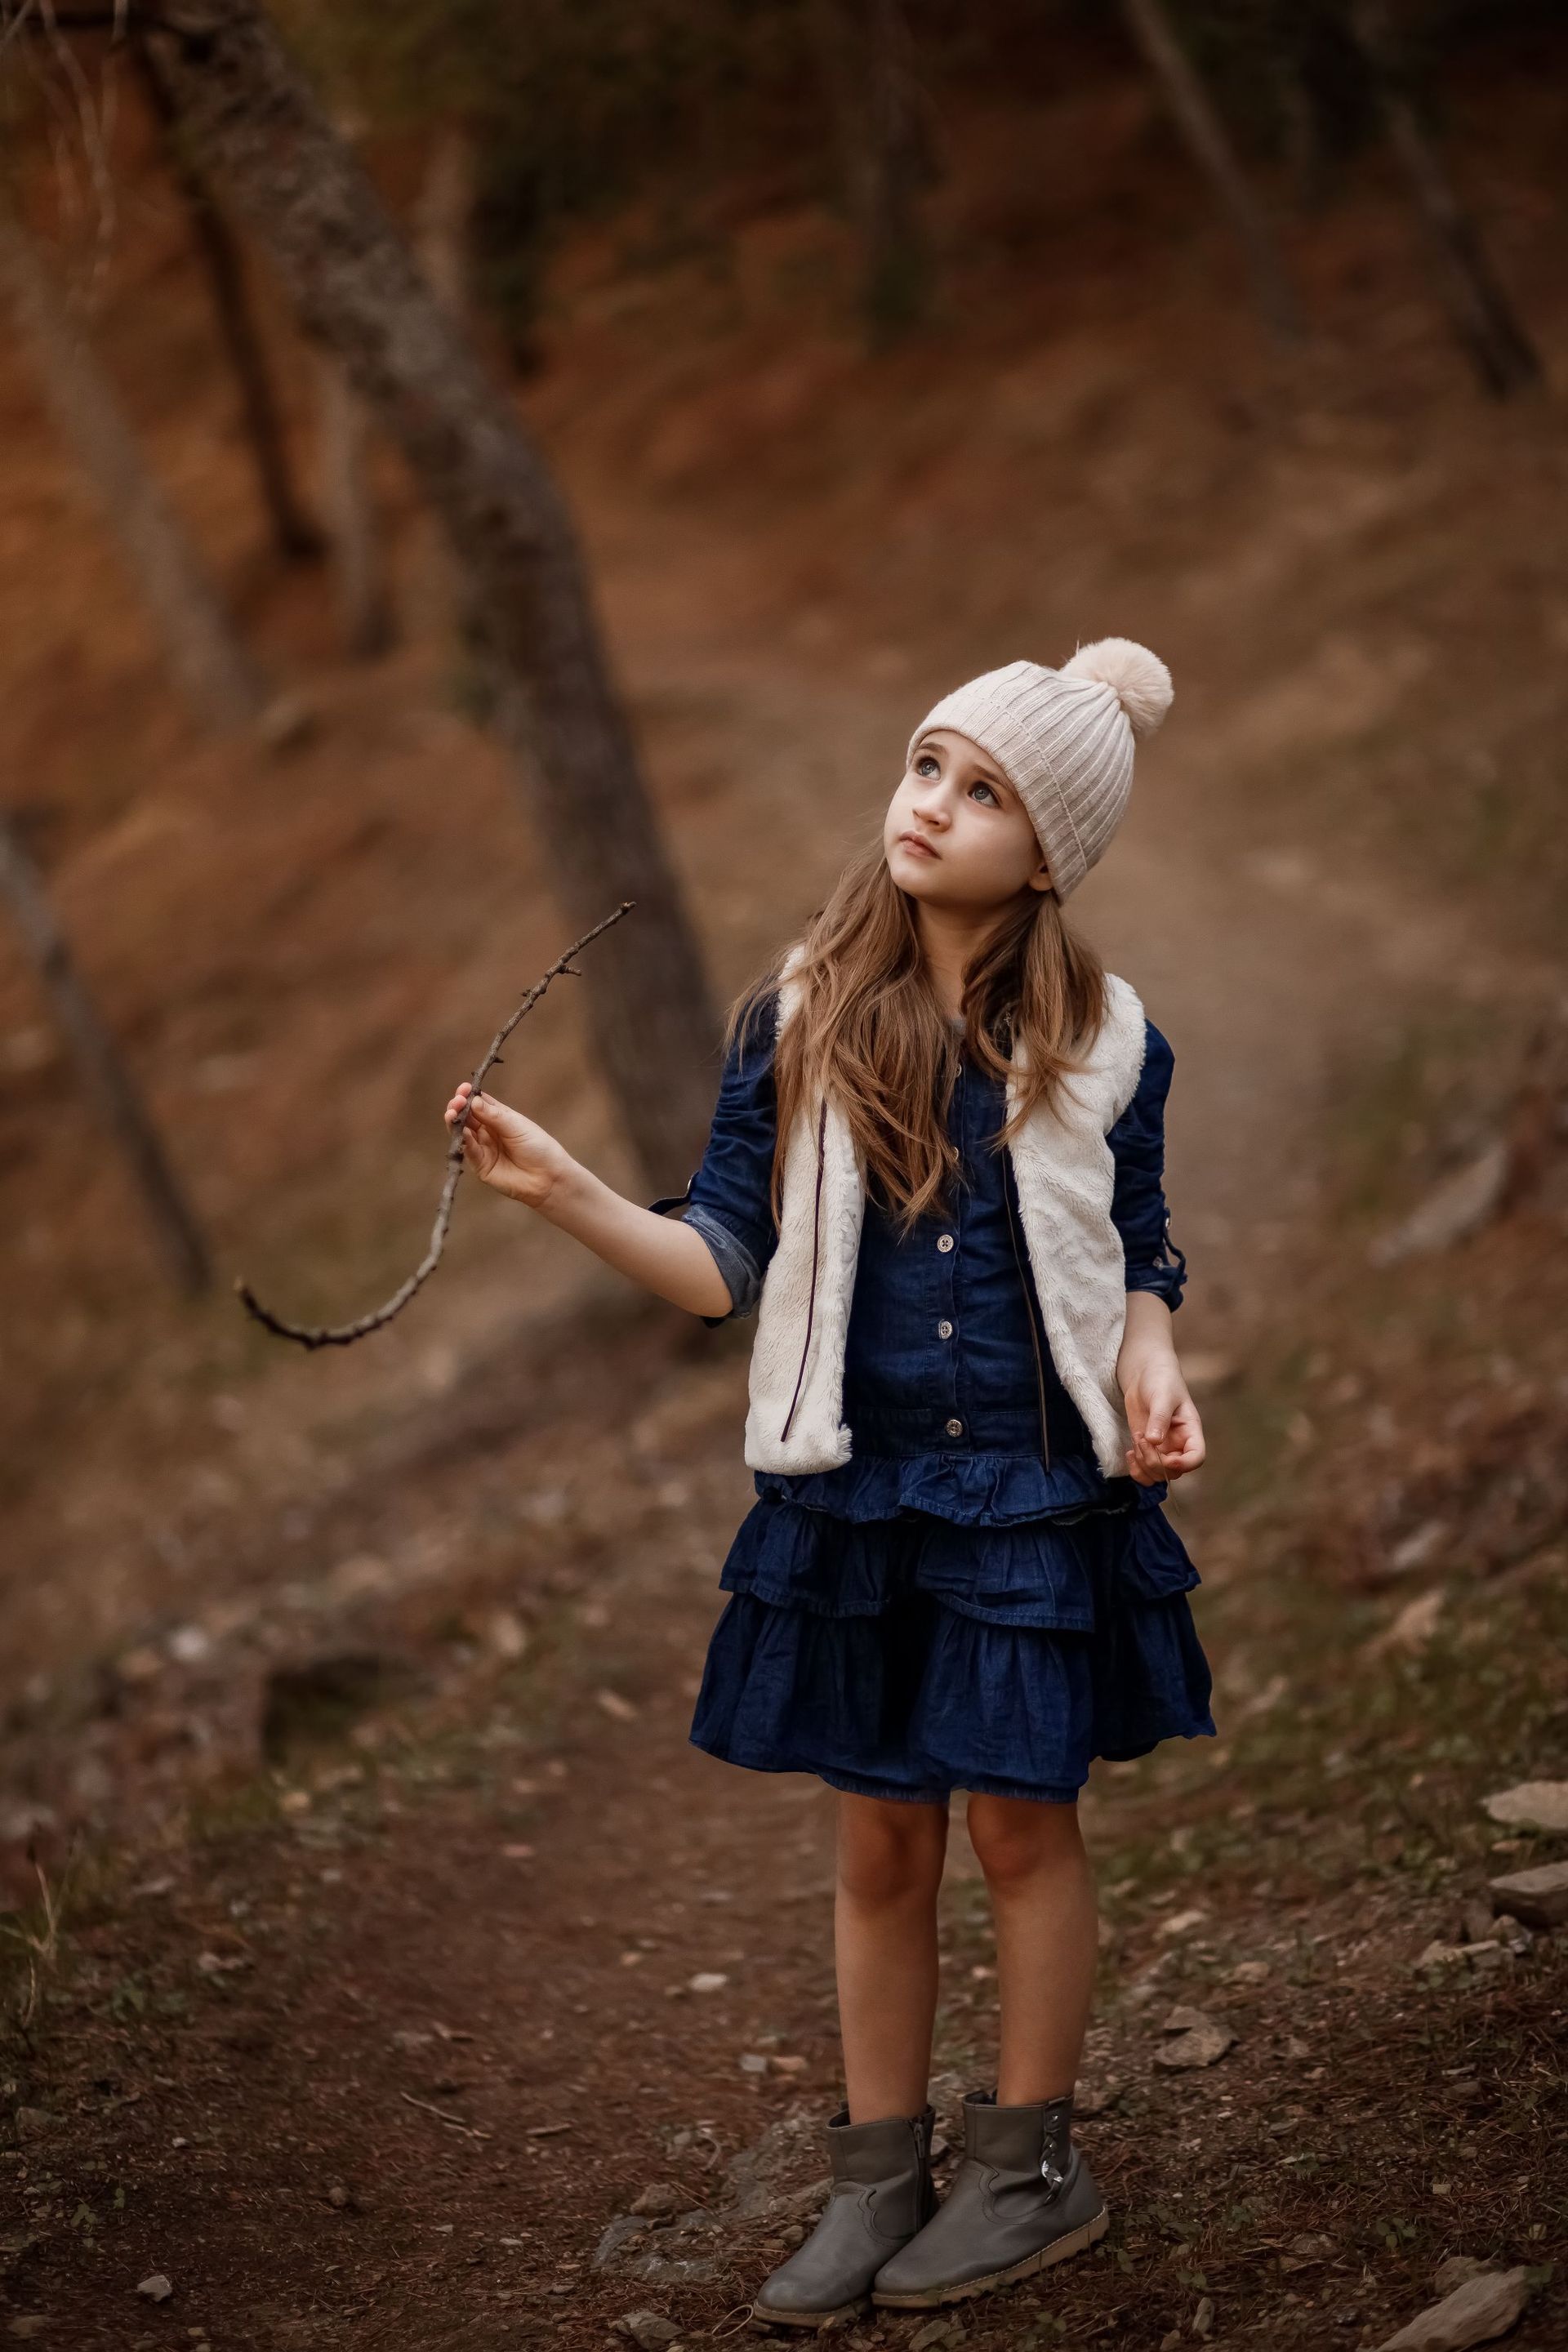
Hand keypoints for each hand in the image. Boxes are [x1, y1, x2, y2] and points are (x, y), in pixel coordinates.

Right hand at [443, 1082, 574, 1209]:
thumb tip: (473, 1100)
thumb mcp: (516, 1126)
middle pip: (467, 1117)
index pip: (478, 1103)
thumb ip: (494, 1115)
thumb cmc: (538, 1147)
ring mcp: (483, 1148)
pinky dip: (464, 1141)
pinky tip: (463, 1133)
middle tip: (456, 1103)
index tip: (463, 1089)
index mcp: (498, 1117)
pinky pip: (468, 1151)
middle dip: (458, 1107)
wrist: (548, 1177)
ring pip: (463, 1133)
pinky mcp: (480, 1166)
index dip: (469, 1095)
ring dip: (455, 1123)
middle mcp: (487, 1131)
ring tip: (452, 1114)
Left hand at [1120, 1352, 1205, 1486]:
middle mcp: (1178, 1444)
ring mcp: (1162, 1449)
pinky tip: (1129, 1452)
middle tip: (1141, 1438)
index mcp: (1190, 1431)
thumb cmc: (1161, 1380)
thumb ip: (1160, 1418)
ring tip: (1136, 1441)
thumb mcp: (1162, 1395)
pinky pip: (1143, 1471)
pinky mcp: (1146, 1449)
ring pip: (1157, 1475)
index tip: (1166, 1458)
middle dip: (1155, 1462)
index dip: (1184, 1464)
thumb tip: (1154, 1441)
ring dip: (1143, 1466)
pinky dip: (1135, 1469)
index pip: (1196, 1457)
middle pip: (1174, 1471)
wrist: (1145, 1375)